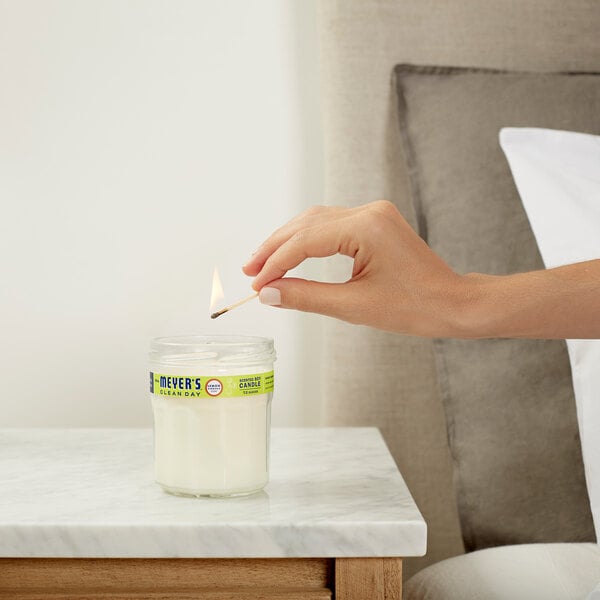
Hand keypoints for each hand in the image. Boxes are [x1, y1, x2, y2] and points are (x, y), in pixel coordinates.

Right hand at [242, 201, 467, 336]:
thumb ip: (307, 297)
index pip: (305, 241)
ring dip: (289, 242)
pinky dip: (308, 241)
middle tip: (250, 271)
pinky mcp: (376, 222)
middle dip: (275, 247)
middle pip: (307, 223)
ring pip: (317, 221)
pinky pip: (332, 226)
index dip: (276, 263)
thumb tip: (269, 294)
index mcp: (366, 227)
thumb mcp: (354, 307)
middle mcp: (369, 211)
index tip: (255, 284)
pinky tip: (293, 255)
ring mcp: (374, 214)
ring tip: (264, 264)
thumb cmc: (414, 307)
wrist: (452, 303)